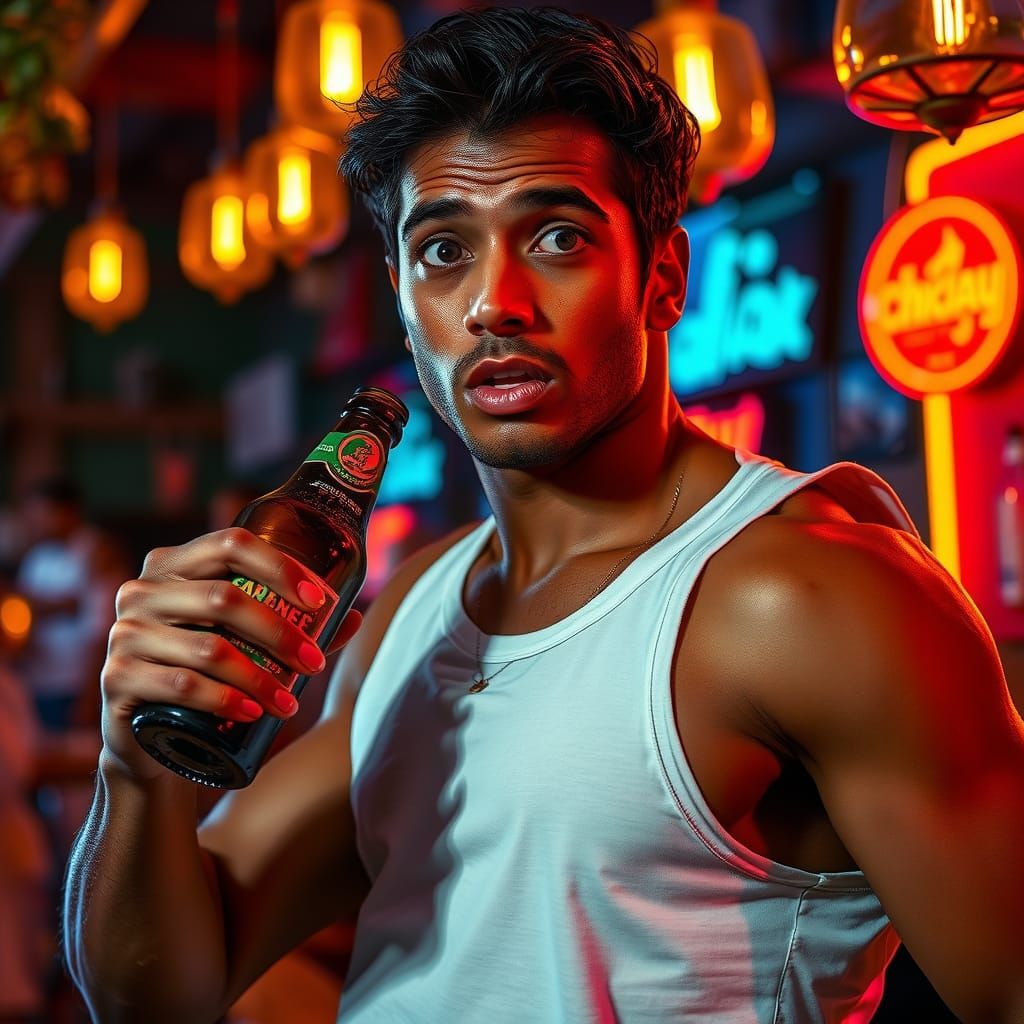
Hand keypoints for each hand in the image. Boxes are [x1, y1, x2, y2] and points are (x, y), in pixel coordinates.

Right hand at [100, 528, 361, 781]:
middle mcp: (143, 589)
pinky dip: (225, 699)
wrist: (148, 736)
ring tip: (291, 702)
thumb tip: (354, 616)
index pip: (231, 543)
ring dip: (261, 677)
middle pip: (225, 598)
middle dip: (281, 633)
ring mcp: (126, 632)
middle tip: (314, 664)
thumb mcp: (247, 644)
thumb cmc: (207, 674)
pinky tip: (253, 712)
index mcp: (175, 564)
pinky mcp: (117, 677)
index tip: (320, 600)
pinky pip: (181, 685)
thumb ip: (296, 627)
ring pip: (209, 647)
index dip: (280, 566)